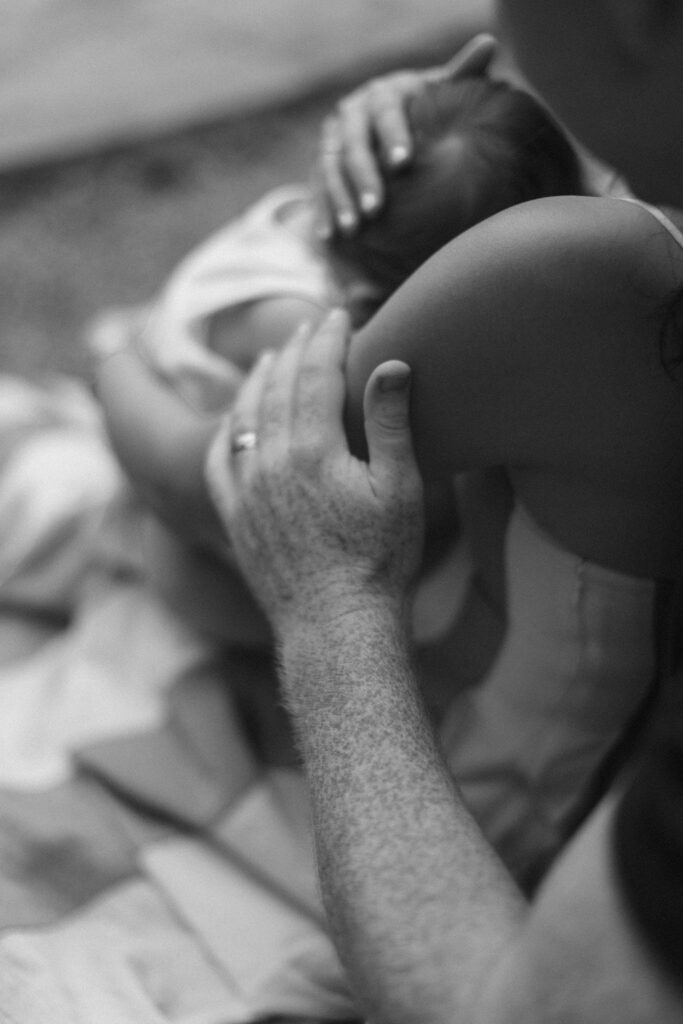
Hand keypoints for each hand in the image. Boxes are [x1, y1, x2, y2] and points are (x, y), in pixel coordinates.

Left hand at [205, 311, 424, 637]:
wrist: (338, 626)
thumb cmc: (380, 561)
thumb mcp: (401, 490)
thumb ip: (390, 423)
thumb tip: (393, 363)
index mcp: (314, 449)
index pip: (317, 374)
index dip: (329, 339)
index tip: (340, 314)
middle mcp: (272, 461)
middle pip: (279, 387)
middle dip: (297, 351)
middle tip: (311, 327)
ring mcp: (247, 490)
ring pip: (245, 417)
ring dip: (258, 382)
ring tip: (270, 359)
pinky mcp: (235, 518)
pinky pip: (218, 461)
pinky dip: (225, 431)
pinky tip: (233, 420)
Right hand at [313, 33, 496, 236]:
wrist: (389, 126)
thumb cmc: (425, 115)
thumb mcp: (440, 96)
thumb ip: (461, 76)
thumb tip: (489, 45)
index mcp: (382, 93)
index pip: (385, 111)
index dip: (393, 136)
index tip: (403, 163)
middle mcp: (352, 112)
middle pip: (353, 145)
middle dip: (364, 178)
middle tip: (377, 210)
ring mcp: (332, 139)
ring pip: (330, 169)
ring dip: (340, 200)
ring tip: (353, 231)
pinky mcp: (320, 164)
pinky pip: (316, 189)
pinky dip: (323, 212)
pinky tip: (329, 236)